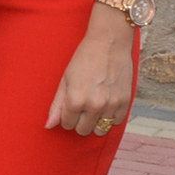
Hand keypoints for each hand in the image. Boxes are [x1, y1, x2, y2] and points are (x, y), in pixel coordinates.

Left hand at [46, 21, 137, 136]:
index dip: (67, 116)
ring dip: (95, 121)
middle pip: (83, 130)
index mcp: (76, 100)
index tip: (70, 106)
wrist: (109, 43)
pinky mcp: (126, 102)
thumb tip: (49, 125)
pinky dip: (111, 116)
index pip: (67, 124)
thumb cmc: (84, 59)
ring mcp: (111, 104)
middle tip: (81, 106)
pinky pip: (116, 122)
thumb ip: (57, 105)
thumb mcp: (65, 80)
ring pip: (100, 129)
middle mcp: (94, 105)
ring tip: (94, 105)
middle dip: (79, 121)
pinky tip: (106, 103)